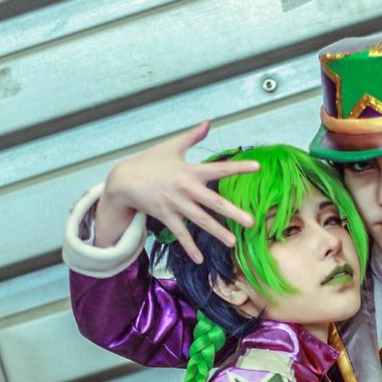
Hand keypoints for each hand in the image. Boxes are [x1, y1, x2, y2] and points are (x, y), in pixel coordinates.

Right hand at [96, 121, 258, 257]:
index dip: (238, 167)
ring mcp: (176, 205)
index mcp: (190, 170)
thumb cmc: (150, 161)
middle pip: (213, 202)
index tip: (257, 167)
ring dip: (217, 232)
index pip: (219, 169)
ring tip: (233, 242)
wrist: (124, 180)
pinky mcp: (166, 217)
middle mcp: (185, 189)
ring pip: (200, 221)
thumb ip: (192, 136)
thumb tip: (208, 123)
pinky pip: (180, 234)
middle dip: (233, 212)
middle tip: (251, 222)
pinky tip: (199, 259)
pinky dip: (189, 247)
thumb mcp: (172, 146)